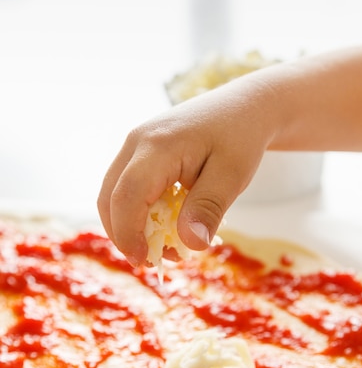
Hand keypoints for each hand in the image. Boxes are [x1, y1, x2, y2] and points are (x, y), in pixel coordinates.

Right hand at [97, 77, 270, 266]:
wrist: (244, 106)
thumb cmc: (240, 137)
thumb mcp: (233, 175)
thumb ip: (208, 208)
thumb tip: (190, 244)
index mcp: (157, 146)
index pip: (127, 196)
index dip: (128, 233)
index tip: (144, 261)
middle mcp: (137, 142)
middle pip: (110, 197)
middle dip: (123, 234)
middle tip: (150, 260)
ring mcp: (135, 144)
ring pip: (113, 193)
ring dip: (128, 225)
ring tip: (161, 247)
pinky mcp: (139, 152)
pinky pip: (126, 186)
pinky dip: (136, 211)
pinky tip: (162, 226)